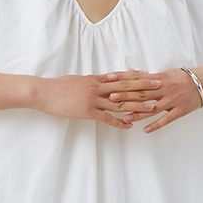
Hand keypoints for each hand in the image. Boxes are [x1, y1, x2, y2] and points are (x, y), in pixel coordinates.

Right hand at [36, 71, 161, 128]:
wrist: (44, 92)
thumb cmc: (58, 86)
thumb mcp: (78, 80)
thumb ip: (91, 81)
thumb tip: (101, 80)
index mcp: (96, 79)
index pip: (121, 77)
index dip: (136, 76)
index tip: (149, 75)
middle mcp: (97, 87)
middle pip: (125, 87)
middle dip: (143, 87)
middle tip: (158, 86)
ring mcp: (93, 99)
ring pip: (120, 103)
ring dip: (137, 106)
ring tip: (151, 108)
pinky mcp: (87, 111)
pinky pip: (106, 118)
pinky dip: (119, 122)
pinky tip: (129, 126)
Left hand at [109, 66, 202, 132]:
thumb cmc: (182, 77)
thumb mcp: (165, 73)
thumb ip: (147, 74)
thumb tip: (131, 71)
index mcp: (159, 78)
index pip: (138, 78)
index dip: (123, 79)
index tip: (110, 80)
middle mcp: (164, 88)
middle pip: (142, 93)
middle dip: (126, 95)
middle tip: (111, 98)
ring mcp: (172, 100)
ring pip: (152, 108)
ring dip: (137, 113)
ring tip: (124, 118)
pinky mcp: (180, 110)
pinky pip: (166, 119)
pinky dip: (156, 125)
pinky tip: (145, 130)